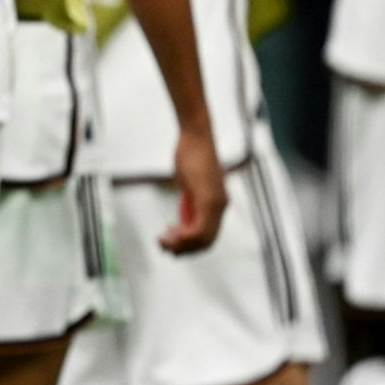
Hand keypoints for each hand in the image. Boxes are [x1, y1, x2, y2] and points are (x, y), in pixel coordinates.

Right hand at [161, 127, 226, 253]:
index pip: (207, 235)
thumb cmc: (192, 155)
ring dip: (181, 244)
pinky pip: (199, 228)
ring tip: (163, 241)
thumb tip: (184, 220)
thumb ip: (190, 203)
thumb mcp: (190, 184)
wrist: (196, 136)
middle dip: (184, 249)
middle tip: (164, 246)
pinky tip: (169, 232)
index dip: (189, 245)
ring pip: (203, 238)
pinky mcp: (209, 199)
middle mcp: (221, 206)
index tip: (171, 241)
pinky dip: (183, 236)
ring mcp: (217, 203)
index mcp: (217, 204)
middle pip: (206, 241)